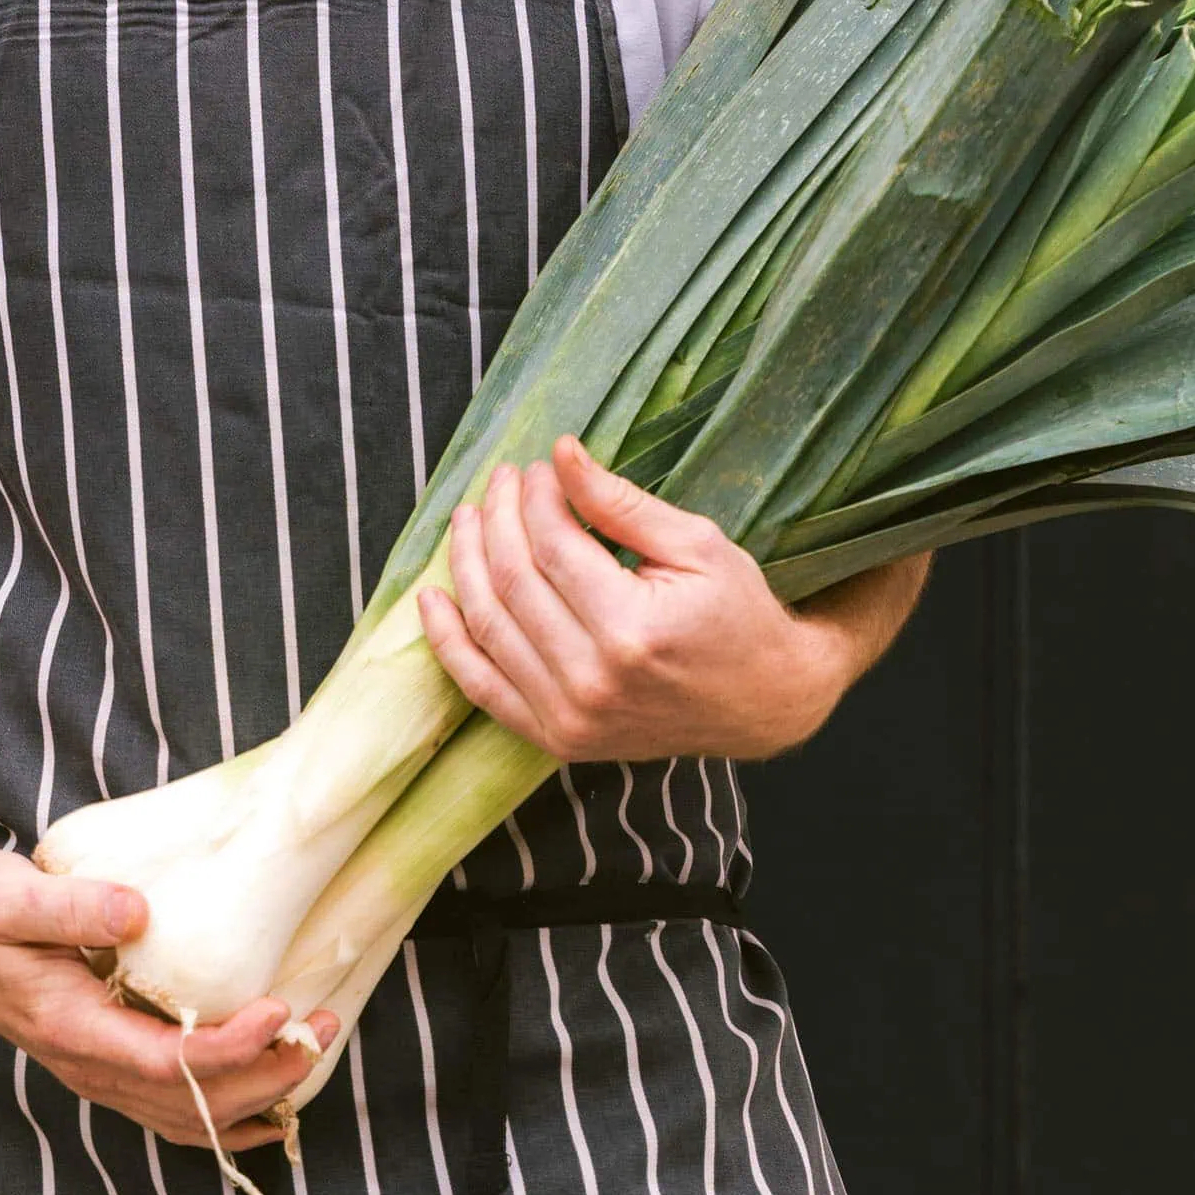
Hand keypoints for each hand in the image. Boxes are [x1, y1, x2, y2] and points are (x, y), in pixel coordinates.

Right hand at [0, 848, 333, 1152]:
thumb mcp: (11, 896)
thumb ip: (71, 907)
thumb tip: (138, 912)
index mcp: (71, 1030)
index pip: (165, 1063)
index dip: (229, 1049)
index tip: (279, 1009)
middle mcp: (88, 1067)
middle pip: (191, 1102)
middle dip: (267, 1075)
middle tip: (326, 1028)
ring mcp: (98, 1073)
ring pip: (188, 1116)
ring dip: (259, 1096)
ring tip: (318, 1053)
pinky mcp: (108, 1063)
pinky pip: (175, 1110)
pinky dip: (229, 1114)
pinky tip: (272, 1102)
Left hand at [417, 437, 854, 764]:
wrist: (763, 702)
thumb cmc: (737, 614)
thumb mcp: (696, 544)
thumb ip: (621, 504)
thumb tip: (561, 453)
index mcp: (630, 630)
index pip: (553, 545)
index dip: (539, 496)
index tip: (542, 466)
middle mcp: (590, 682)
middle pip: (512, 580)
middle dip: (498, 518)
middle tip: (503, 479)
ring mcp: (568, 719)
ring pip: (488, 627)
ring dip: (466, 564)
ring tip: (467, 518)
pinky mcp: (556, 740)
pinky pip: (482, 688)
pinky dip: (448, 643)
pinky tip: (430, 598)